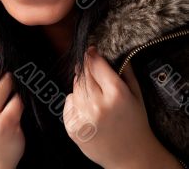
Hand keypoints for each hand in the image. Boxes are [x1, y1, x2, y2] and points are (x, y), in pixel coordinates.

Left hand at [63, 47, 180, 168]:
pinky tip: (88, 107)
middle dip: (86, 68)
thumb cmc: (135, 123)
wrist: (131, 156)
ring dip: (81, 85)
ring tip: (94, 94)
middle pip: (84, 74)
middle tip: (91, 68)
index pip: (96, 64)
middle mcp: (98, 105)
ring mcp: (84, 118)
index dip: (92, 54)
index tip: (91, 50)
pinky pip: (69, 102)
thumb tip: (111, 51)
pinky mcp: (73, 128)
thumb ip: (125, 70)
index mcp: (116, 94)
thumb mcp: (136, 94)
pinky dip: (75, 101)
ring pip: (75, 88)